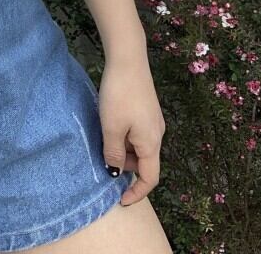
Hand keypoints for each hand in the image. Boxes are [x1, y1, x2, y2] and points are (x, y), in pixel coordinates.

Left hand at [98, 54, 165, 205]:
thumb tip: (115, 172)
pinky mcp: (146, 109)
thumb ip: (113, 153)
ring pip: (139, 147)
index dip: (137, 192)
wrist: (128, 59)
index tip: (120, 200)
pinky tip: (109, 126)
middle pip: (144, 163)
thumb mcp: (111, 127)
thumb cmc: (119, 94)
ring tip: (102, 140)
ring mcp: (153, 121)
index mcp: (152, 143)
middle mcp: (157, 134)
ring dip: (123, 151)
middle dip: (125, 168)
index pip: (150, 178)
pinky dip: (124, 138)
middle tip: (102, 160)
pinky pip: (137, 133)